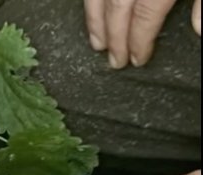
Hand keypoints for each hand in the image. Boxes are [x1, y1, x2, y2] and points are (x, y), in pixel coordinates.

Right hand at [84, 0, 200, 68]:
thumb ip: (202, 2)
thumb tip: (199, 29)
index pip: (144, 16)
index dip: (139, 40)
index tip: (137, 59)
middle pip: (117, 9)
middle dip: (114, 38)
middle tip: (115, 60)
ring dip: (94, 21)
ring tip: (97, 42)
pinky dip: (91, 4)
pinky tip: (94, 12)